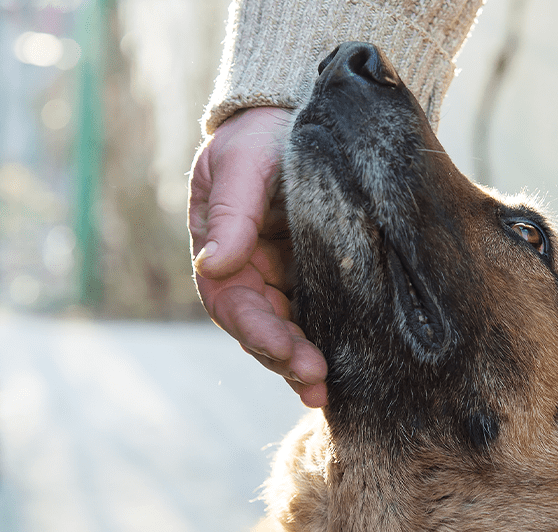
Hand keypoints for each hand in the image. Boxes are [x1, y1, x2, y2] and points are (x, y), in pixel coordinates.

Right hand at [189, 107, 328, 407]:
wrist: (299, 113)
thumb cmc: (259, 135)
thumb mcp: (242, 164)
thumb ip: (232, 213)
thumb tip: (212, 266)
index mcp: (222, 251)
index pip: (233, 303)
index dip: (258, 333)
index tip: (285, 352)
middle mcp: (250, 273)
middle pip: (261, 329)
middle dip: (285, 359)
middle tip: (315, 381)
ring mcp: (283, 278)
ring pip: (289, 331)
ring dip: (303, 363)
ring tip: (326, 391)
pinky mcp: (317, 276)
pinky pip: (320, 316)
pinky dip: (328, 343)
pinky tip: (345, 371)